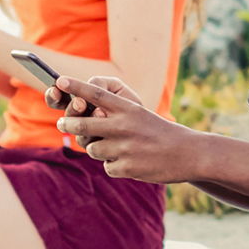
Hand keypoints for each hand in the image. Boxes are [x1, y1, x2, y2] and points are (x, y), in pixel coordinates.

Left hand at [52, 76, 204, 183]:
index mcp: (129, 109)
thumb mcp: (140, 116)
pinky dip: (114, 165)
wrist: (189, 153)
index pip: (96, 94)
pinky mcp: (126, 168)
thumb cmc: (161, 132)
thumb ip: (115, 117)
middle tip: (61, 124)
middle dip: (67, 124)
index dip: (76, 87)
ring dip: (98, 149)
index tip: (59, 80)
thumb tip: (88, 121)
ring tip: (117, 149)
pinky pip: (107, 167)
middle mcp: (124, 126)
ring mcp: (124, 148)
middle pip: (82, 124)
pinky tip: (130, 162)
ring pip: (92, 149)